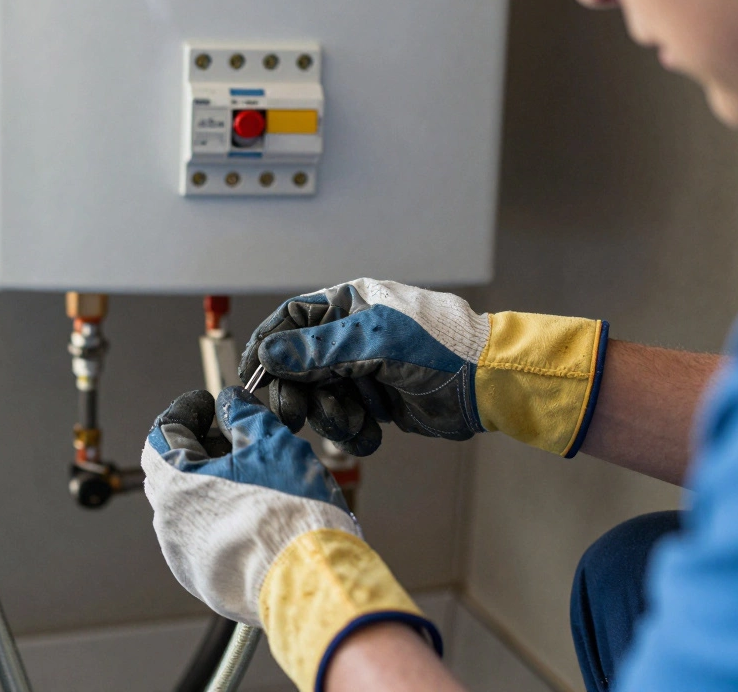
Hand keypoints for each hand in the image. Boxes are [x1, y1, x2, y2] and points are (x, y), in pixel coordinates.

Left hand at [142, 387, 438, 689]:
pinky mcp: (202, 578)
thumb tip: (232, 403)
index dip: (186, 411)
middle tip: (232, 436)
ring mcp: (183, 554)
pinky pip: (202, 538)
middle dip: (200, 446)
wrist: (310, 580)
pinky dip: (220, 518)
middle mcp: (169, 521)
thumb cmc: (290, 515)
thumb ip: (244, 415)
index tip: (208, 404)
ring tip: (251, 475)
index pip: (162, 433)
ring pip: (187, 506)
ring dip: (210, 484)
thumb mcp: (270, 442)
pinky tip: (253, 513)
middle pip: (171, 470)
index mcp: (176, 483)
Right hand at [240, 279, 607, 457]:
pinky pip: (346, 420)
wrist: (487, 383)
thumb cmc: (438, 346)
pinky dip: (355, 431)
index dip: (267, 349)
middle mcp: (351, 337)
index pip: (291, 322)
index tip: (250, 378)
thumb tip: (269, 353)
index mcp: (349, 306)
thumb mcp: (373, 341)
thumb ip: (317, 350)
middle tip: (293, 416)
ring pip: (320, 398)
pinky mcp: (377, 402)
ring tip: (355, 421)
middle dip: (297, 393)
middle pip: (299, 367)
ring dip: (331, 416)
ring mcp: (364, 370)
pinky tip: (374, 430)